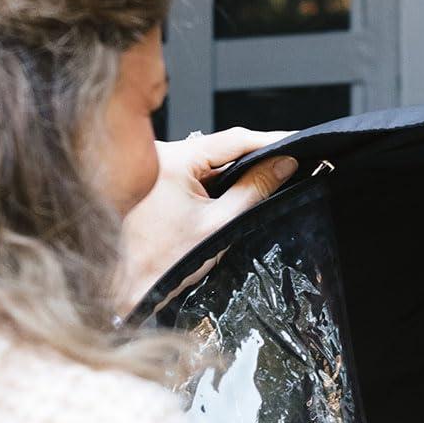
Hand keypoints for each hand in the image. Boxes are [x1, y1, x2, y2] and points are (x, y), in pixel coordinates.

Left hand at [114, 127, 300, 314]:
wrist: (128, 283)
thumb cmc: (165, 259)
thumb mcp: (219, 224)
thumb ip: (254, 190)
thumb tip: (283, 164)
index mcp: (175, 159)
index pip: (232, 140)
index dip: (268, 140)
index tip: (295, 142)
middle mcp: (163, 154)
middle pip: (221, 147)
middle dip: (255, 154)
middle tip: (289, 160)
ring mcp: (159, 165)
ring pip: (210, 160)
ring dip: (237, 169)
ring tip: (270, 176)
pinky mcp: (158, 179)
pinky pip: (196, 172)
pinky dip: (219, 180)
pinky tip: (239, 189)